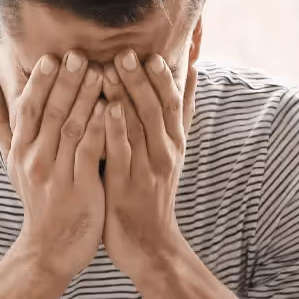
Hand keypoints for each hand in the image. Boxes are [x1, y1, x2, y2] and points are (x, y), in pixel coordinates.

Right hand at [0, 52, 106, 279]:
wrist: (49, 248)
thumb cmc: (37, 199)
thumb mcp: (13, 161)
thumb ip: (3, 122)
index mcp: (20, 150)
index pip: (28, 108)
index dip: (39, 82)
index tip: (51, 57)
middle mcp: (34, 159)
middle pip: (50, 112)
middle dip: (65, 82)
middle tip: (79, 55)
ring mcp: (56, 174)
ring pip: (72, 128)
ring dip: (86, 98)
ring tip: (101, 72)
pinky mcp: (79, 188)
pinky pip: (90, 152)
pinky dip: (100, 129)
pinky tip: (112, 109)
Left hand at [100, 50, 197, 279]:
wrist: (150, 246)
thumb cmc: (154, 195)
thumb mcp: (172, 152)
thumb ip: (180, 113)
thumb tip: (192, 70)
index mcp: (174, 144)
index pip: (173, 104)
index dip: (164, 78)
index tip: (152, 52)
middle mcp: (165, 153)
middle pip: (156, 109)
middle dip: (141, 79)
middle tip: (126, 51)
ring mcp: (147, 170)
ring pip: (139, 127)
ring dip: (126, 96)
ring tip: (110, 68)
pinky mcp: (127, 187)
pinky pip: (122, 153)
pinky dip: (115, 129)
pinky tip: (106, 109)